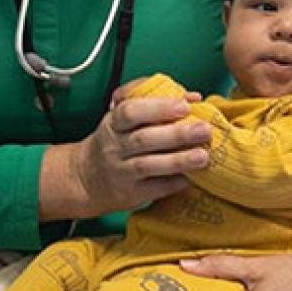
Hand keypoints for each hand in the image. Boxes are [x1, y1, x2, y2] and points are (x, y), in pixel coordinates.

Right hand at [39, 78, 210, 219]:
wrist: (87, 177)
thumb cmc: (115, 140)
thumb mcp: (122, 113)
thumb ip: (154, 100)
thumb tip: (192, 97)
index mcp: (114, 123)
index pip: (130, 112)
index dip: (158, 108)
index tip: (184, 105)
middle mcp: (116, 147)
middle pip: (144, 139)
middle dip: (177, 134)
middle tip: (204, 129)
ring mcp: (122, 171)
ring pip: (149, 165)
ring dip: (179, 160)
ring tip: (203, 155)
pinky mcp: (131, 193)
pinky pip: (155, 188)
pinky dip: (176, 182)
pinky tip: (194, 177)